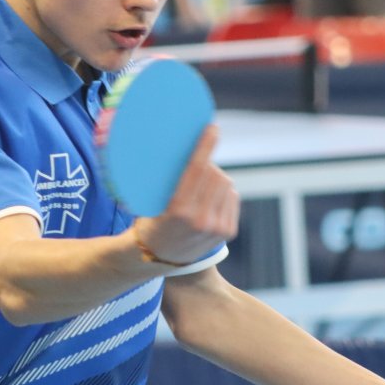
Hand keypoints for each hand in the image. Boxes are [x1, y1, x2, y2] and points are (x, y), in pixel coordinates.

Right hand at [137, 125, 239, 264]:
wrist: (160, 257)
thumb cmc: (151, 221)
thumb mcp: (153, 201)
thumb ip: (170, 180)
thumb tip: (187, 149)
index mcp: (178, 210)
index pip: (196, 170)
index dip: (204, 146)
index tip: (212, 128)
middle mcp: (200, 220)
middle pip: (214, 174)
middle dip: (207, 165)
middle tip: (196, 166)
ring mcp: (216, 227)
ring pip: (226, 184)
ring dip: (215, 178)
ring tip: (200, 188)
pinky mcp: (228, 231)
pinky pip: (232, 196)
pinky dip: (223, 192)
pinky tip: (210, 198)